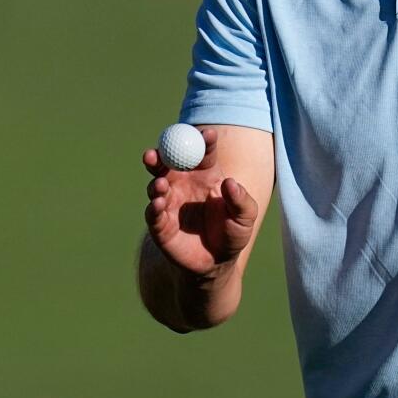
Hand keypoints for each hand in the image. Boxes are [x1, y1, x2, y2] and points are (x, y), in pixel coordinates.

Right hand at [141, 126, 259, 278]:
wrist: (216, 263)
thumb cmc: (232, 234)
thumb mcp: (245, 218)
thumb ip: (241, 201)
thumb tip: (230, 183)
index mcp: (205, 175)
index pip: (203, 152)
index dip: (204, 141)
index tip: (207, 134)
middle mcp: (183, 184)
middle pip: (168, 162)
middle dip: (161, 154)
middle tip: (157, 151)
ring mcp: (169, 202)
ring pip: (156, 184)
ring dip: (156, 182)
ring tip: (161, 184)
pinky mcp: (160, 224)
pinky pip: (153, 212)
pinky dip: (154, 206)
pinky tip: (158, 203)